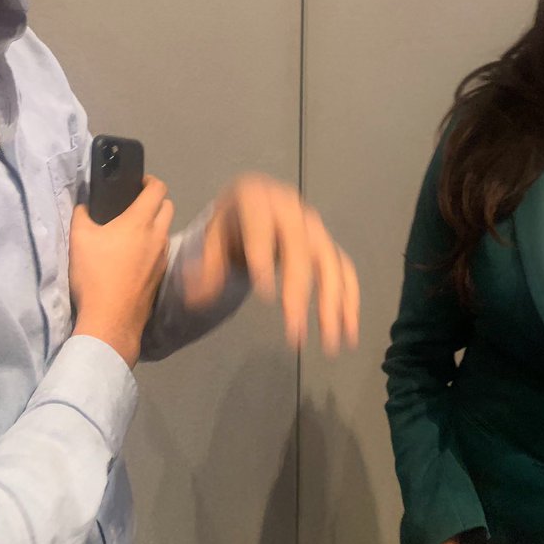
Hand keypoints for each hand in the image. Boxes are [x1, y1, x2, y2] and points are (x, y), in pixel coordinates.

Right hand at [69, 177, 173, 366]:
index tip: (137, 183)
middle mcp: (158, 235)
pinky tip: (134, 257)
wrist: (110, 319)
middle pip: (168, 206)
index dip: (149, 180)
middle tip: (134, 205)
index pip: (158, 188)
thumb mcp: (78, 239)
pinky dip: (153, 246)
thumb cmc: (94, 274)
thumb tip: (84, 205)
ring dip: (155, 225)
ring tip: (132, 232)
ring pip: (166, 230)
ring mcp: (163, 257)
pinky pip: (162, 251)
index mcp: (140, 221)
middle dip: (155, 200)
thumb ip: (82, 214)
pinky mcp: (161, 276)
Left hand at [182, 174, 358, 353]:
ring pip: (330, 263)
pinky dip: (349, 301)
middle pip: (299, 249)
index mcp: (257, 200)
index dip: (263, 257)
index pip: (260, 228)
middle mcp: (292, 210)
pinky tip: (348, 332)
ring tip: (329, 343)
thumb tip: (194, 297)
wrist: (255, 206)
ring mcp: (315, 227)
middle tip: (293, 331)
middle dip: (299, 291)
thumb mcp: (211, 238)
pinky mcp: (328, 245)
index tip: (265, 296)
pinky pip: (345, 271)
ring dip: (333, 303)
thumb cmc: (230, 223)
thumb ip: (204, 268)